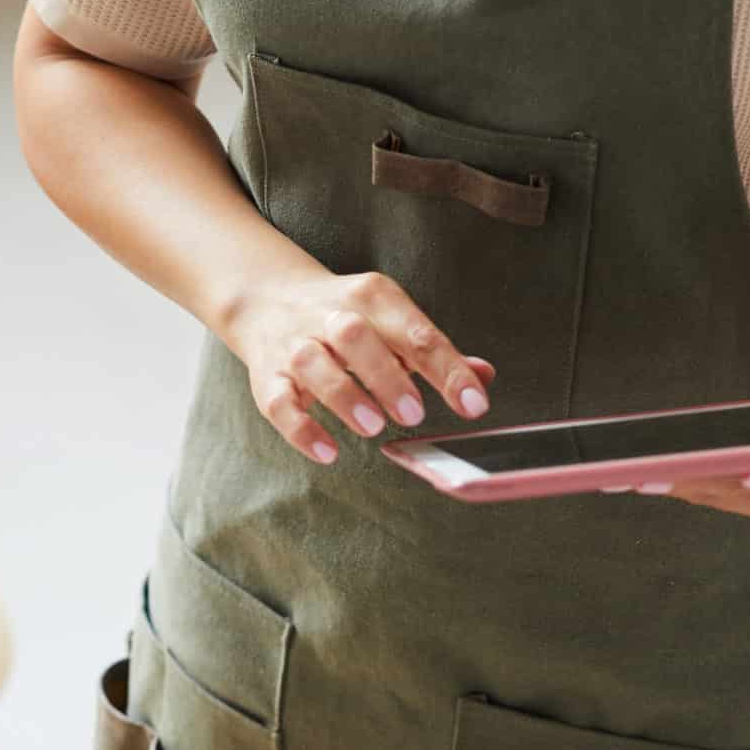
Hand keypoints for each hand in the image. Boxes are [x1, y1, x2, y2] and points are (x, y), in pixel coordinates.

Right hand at [217, 269, 495, 463]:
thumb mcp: (391, 322)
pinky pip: (278, 402)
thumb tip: (482, 378)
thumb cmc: (346, 320)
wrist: (268, 299)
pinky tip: (327, 452)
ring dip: (344, 396)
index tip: (473, 404)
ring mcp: (293, 344)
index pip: (415, 331)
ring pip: (312, 364)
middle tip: (414, 414)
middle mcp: (329, 314)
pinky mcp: (267, 376)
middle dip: (386, 376)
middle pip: (354, 336)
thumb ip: (434, 353)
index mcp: (372, 297)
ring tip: (373, 427)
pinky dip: (301, 430)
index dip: (447, 370)